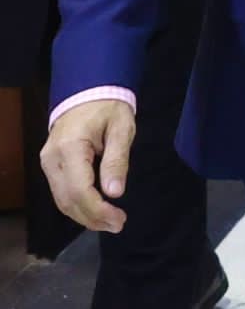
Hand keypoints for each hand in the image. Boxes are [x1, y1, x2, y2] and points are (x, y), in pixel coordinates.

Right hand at [40, 99, 134, 232]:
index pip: (79, 190)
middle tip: (118, 225)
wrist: (87, 92)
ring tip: (110, 223)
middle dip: (92, 218)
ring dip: (84, 216)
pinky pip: (61, 192)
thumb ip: (117, 160)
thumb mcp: (122, 129)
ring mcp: (47, 163)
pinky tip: (95, 211)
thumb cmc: (108, 108)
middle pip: (67, 200)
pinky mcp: (50, 165)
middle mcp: (52, 159)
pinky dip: (77, 206)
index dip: (98, 210)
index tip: (119, 219)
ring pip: (61, 200)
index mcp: (70, 148)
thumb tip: (115, 193)